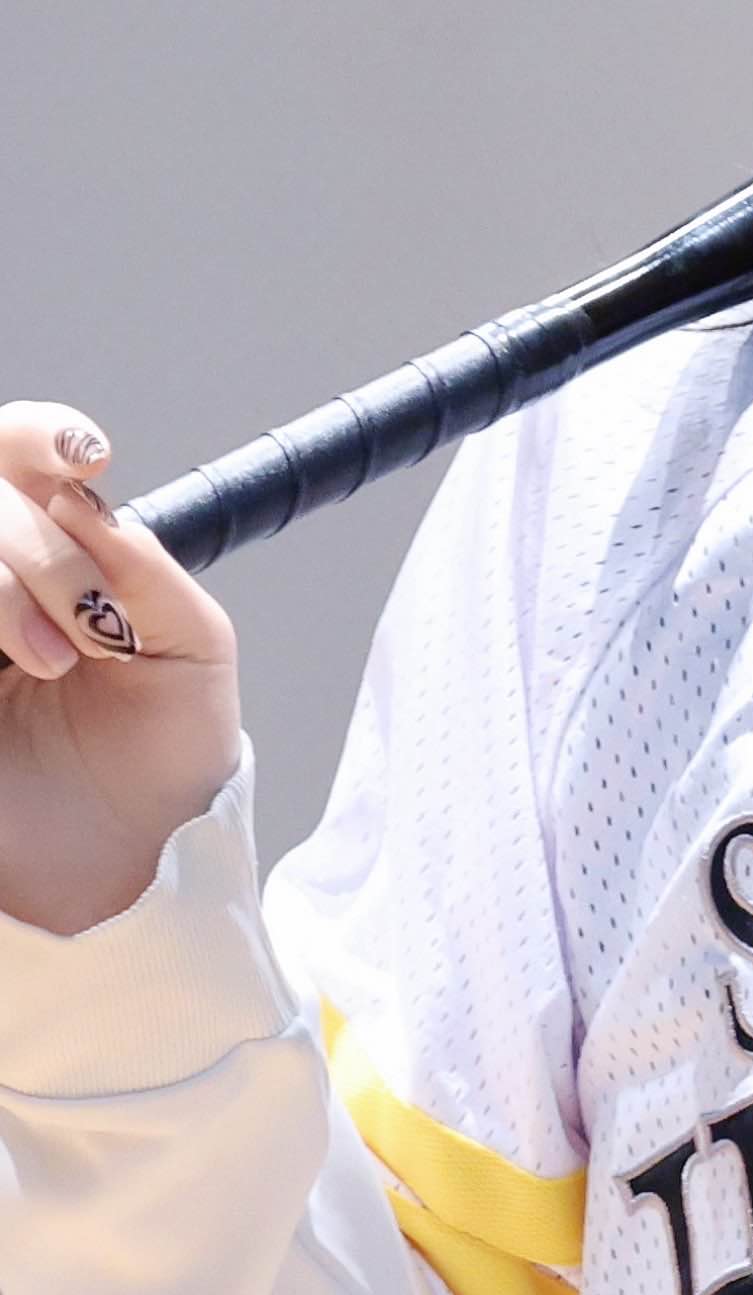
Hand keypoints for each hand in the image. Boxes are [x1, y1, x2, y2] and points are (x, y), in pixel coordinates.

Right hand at [0, 403, 239, 934]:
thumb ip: (147, 566)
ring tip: (52, 661)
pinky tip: (3, 672)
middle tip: (91, 628)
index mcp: (60, 546)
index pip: (24, 448)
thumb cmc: (158, 754)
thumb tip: (82, 498)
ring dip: (6, 586)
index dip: (46, 435)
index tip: (89, 459)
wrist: (115, 858)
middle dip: (41, 549)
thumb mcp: (192, 650)